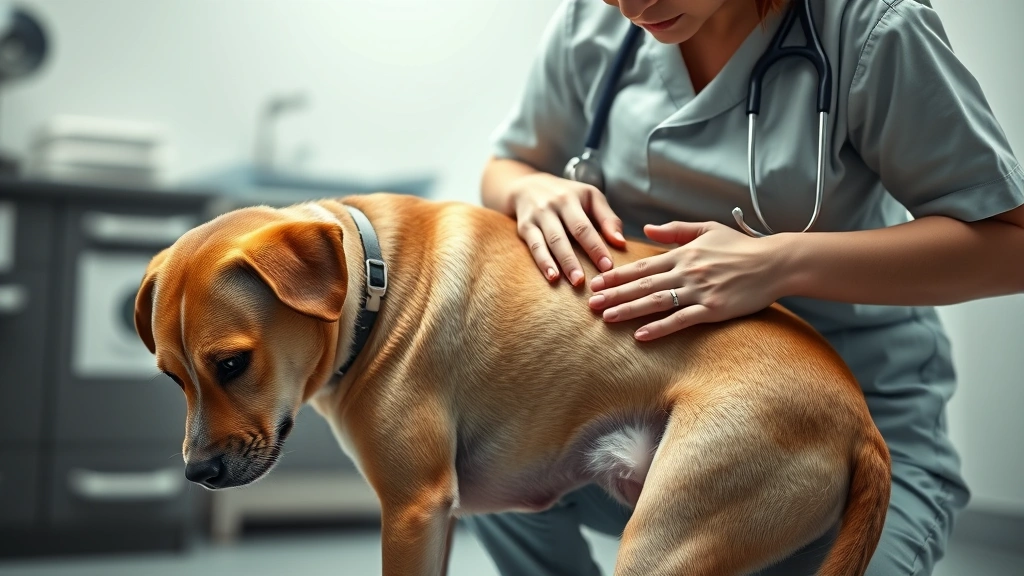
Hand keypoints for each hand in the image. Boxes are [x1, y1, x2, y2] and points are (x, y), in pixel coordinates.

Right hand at [508, 172, 626, 285]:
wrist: (528, 186)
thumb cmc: (567, 195)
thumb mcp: (590, 197)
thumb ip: (607, 219)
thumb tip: (621, 243)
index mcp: (571, 198)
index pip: (584, 226)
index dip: (595, 247)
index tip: (607, 266)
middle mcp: (552, 206)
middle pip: (564, 235)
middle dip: (575, 260)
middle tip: (587, 281)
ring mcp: (537, 217)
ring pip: (549, 242)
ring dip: (561, 264)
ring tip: (573, 282)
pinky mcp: (524, 227)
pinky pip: (534, 247)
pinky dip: (543, 262)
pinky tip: (552, 276)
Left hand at [588, 221, 787, 340]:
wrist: (774, 263)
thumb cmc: (741, 247)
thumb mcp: (708, 229)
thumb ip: (675, 231)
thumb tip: (647, 230)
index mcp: (683, 254)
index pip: (642, 266)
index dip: (617, 275)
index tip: (596, 282)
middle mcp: (687, 272)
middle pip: (642, 285)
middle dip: (614, 294)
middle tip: (590, 303)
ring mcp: (699, 291)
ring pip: (656, 302)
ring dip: (629, 310)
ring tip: (607, 318)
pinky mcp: (713, 309)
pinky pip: (681, 320)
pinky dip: (660, 328)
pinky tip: (641, 335)